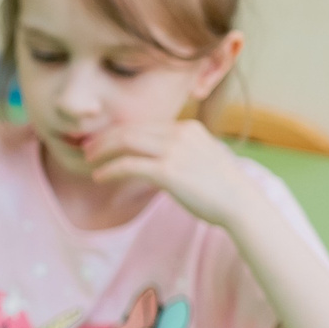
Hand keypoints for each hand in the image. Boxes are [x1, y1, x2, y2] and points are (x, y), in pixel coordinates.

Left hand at [83, 120, 265, 229]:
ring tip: (88, 161)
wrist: (240, 203)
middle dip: (105, 138)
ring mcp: (174, 151)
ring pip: (126, 143)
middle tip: (88, 149)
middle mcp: (180, 134)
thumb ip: (180, 150)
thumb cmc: (221, 186)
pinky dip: (109, 170)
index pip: (145, 124)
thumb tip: (155, 157)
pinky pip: (128, 165)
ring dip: (102, 151)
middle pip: (131, 129)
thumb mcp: (202, 156)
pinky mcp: (168, 171)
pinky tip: (99, 177)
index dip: (119, 131)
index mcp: (188, 128)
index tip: (103, 141)